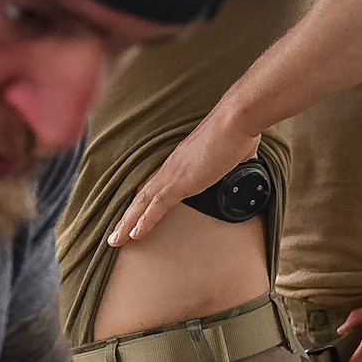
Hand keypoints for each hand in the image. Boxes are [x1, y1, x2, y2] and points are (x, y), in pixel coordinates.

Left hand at [108, 112, 261, 245]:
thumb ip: (236, 162)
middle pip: (142, 197)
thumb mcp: (235, 154)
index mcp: (180, 163)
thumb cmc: (236, 133)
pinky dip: (144, 220)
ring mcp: (174, 175)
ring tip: (116, 240)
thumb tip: (247, 164)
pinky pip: (156, 206)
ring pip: (142, 203)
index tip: (134, 219)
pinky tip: (135, 234)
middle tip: (115, 236)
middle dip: (127, 217)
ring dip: (128, 223)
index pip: (155, 188)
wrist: (236, 121)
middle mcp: (171, 168)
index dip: (143, 205)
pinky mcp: (181, 182)